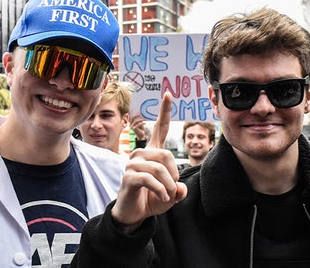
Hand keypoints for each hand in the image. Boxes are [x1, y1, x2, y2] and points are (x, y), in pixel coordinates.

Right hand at [111, 92, 186, 232]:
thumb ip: (179, 190)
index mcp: (152, 153)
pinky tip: (163, 196)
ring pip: (158, 167)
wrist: (133, 215)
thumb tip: (181, 188)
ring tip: (168, 195)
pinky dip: (160, 189)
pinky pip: (149, 179)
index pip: (159, 129)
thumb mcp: (171, 195)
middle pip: (165, 154)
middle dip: (175, 174)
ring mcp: (132, 165)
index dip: (164, 112)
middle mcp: (140, 155)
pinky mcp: (128, 177)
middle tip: (173, 188)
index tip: (168, 94)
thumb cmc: (151, 200)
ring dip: (168, 184)